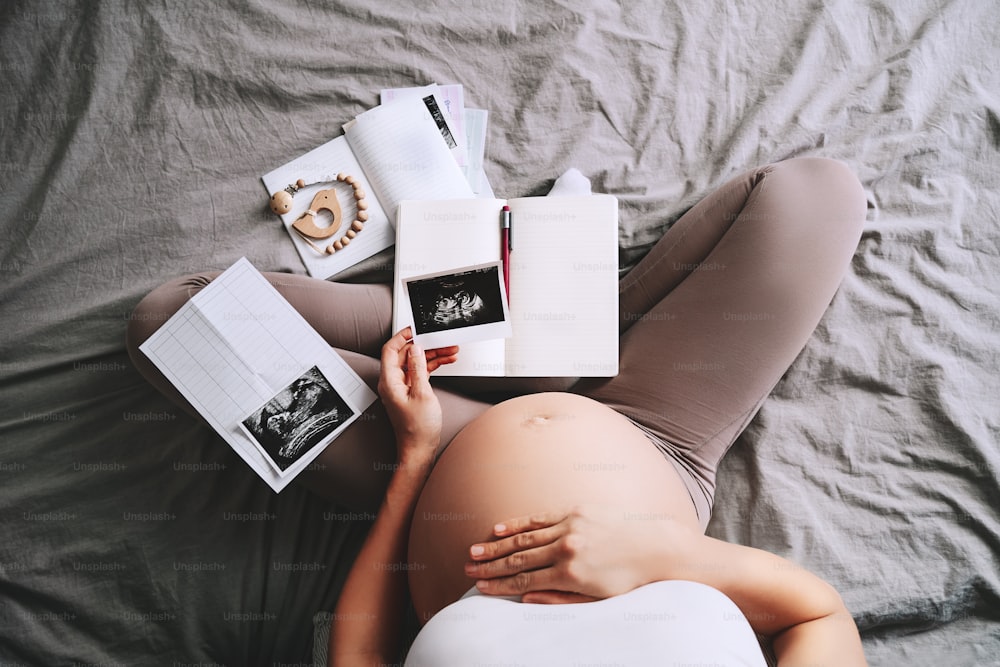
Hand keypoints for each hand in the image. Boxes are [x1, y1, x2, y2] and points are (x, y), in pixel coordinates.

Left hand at [377, 327, 457, 463]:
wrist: (419, 449)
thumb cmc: (418, 429)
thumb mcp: (422, 393)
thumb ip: (418, 368)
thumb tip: (416, 348)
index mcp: (389, 381)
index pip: (390, 349)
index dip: (403, 336)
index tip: (416, 329)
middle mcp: (392, 382)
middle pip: (405, 354)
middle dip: (424, 345)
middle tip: (441, 340)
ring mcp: (401, 387)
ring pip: (415, 362)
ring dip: (432, 355)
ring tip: (450, 351)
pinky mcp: (411, 392)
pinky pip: (420, 372)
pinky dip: (432, 366)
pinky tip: (446, 362)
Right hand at [464, 505, 699, 603]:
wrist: (659, 549)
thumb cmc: (630, 580)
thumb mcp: (596, 601)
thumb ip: (559, 600)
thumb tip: (527, 599)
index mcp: (570, 573)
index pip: (524, 581)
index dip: (499, 584)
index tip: (479, 586)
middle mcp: (567, 547)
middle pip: (518, 557)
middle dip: (490, 564)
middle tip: (468, 567)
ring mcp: (571, 525)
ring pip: (524, 535)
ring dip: (497, 544)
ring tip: (476, 549)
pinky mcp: (577, 510)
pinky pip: (541, 518)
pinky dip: (518, 523)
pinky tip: (500, 528)